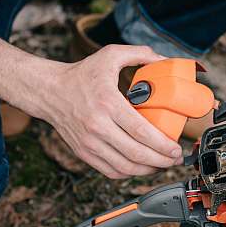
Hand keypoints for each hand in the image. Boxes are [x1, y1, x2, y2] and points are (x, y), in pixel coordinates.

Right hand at [47, 45, 182, 178]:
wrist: (49, 91)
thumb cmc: (81, 75)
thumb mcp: (110, 55)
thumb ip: (140, 53)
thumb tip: (165, 60)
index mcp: (108, 103)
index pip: (141, 131)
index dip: (163, 145)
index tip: (176, 148)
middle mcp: (98, 126)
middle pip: (136, 153)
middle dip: (161, 160)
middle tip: (175, 159)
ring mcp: (89, 143)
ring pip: (125, 167)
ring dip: (148, 170)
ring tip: (162, 164)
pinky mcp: (84, 153)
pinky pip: (111, 171)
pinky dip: (130, 173)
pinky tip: (142, 167)